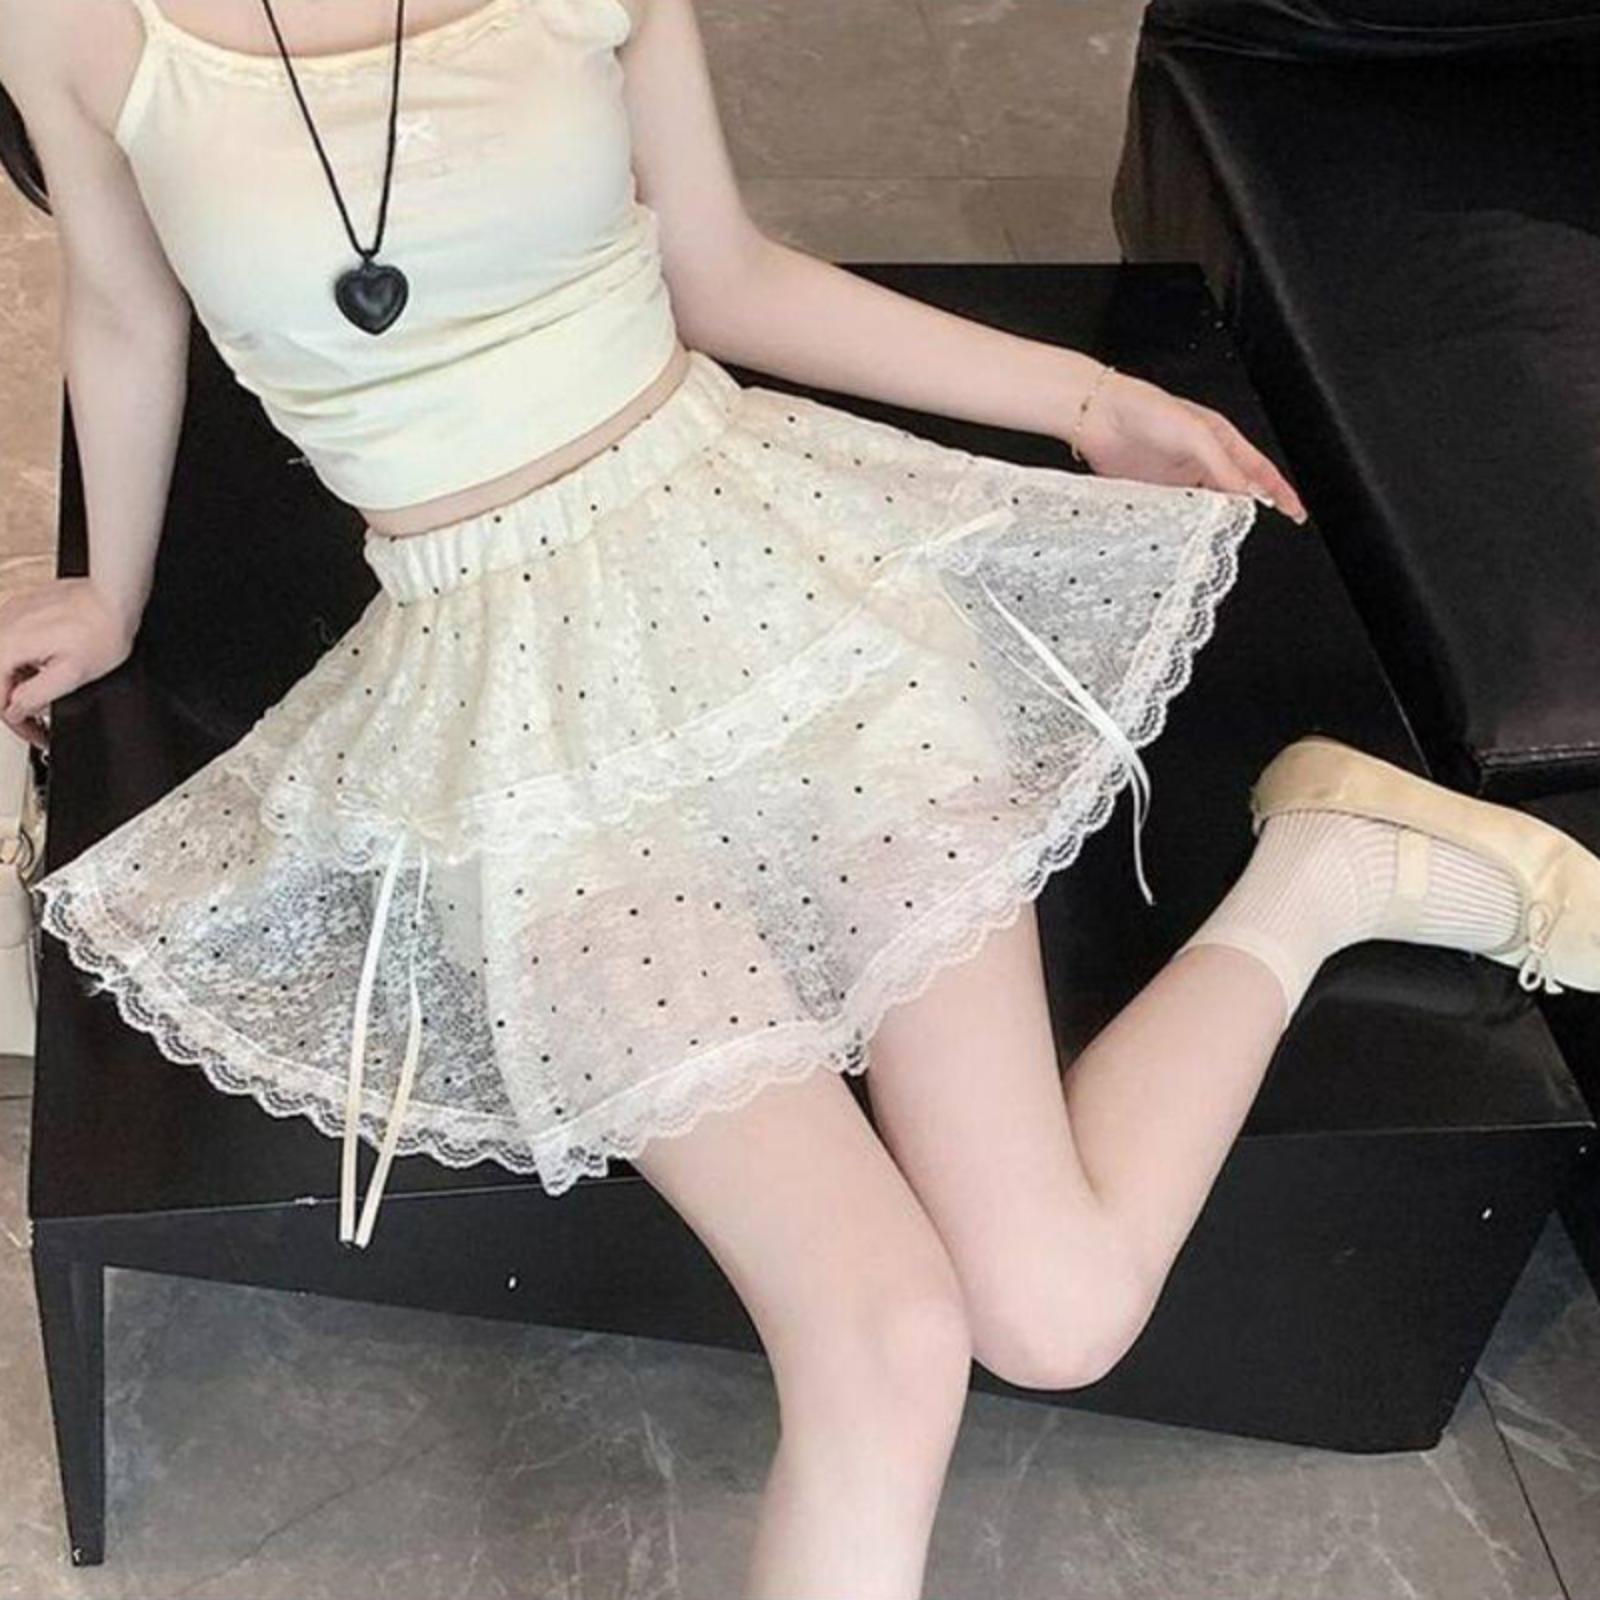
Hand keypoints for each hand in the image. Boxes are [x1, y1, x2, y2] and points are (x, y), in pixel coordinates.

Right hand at [0, 578, 138, 749]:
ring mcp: (10, 615)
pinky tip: (46, 668)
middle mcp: (2, 628)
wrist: (115, 597)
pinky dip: (24, 663)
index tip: (36, 735)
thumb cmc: (102, 630)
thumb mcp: (72, 675)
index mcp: (7, 646)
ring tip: (46, 698)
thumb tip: (15, 710)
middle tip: (40, 723)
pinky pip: (12, 643)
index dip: (19, 725)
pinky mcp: (23, 609)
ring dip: (20, 685)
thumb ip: (36, 696)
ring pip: (3, 662)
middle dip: (17, 706)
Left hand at [1068, 366, 1308, 524]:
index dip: (1281, 492)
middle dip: (1247, 512)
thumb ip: (1223, 465)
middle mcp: (1202, 460)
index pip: (1260, 471)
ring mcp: (1178, 478)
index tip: (1296, 513)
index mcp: (1221, 440)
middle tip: (1250, 531)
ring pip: (1206, 507)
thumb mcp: (1195, 434)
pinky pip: (1177, 514)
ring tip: (1219, 537)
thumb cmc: (1146, 410)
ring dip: (1213, 522)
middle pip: (1234, 493)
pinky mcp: (1154, 492)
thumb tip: (1246, 494)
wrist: (1098, 417)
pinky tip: (1187, 535)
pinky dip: (1184, 525)